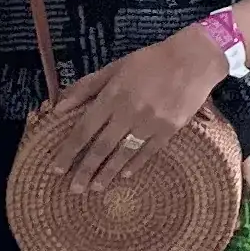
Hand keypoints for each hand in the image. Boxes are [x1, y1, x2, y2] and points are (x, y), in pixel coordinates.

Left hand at [31, 25, 231, 196]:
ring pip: (123, 154)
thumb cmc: (150, 61)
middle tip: (74, 190)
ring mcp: (150, 123)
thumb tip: (58, 107)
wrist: (193, 60)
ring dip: (107, 173)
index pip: (84, 129)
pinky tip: (124, 175)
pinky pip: (148, 151)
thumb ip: (86, 87)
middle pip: (101, 147)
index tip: (56, 168)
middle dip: (85, 170)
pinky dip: (134, 164)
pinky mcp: (169, 129)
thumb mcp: (114, 67)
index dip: (69, 151)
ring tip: (95, 189)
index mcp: (112, 96)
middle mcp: (128, 113)